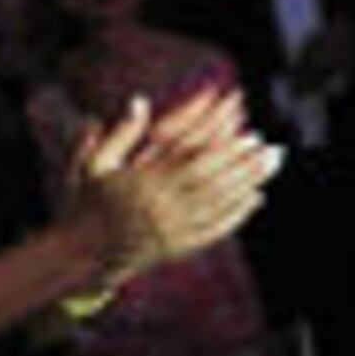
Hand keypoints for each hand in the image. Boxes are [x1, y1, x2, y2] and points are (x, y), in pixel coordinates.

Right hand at [64, 86, 279, 292]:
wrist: (81, 255)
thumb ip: (119, 134)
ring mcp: (171, 231)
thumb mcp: (93, 165)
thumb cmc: (86, 203)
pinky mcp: (178, 249)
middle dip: (246, 164)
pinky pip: (214, 230)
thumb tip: (140, 100)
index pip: (189, 158)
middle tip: (273, 147)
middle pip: (213, 182)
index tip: (242, 127)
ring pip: (219, 205)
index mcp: (141, 184)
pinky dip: (237, 213)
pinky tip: (256, 197)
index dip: (219, 141)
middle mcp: (161, 208)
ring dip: (249, 183)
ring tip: (273, 163)